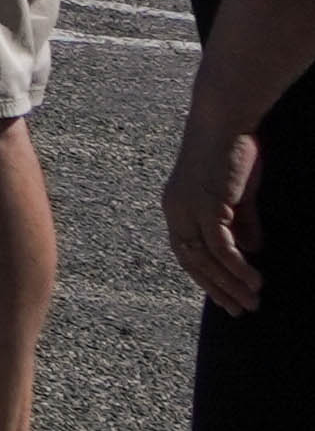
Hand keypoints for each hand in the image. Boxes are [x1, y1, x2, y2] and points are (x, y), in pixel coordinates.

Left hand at [176, 113, 268, 314]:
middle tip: (239, 310)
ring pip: (207, 259)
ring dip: (231, 284)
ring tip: (253, 302)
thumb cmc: (233, 152)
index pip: (186, 252)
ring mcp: (187, 209)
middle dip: (216, 288)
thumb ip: (242, 222)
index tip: (224, 297)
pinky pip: (220, 247)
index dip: (205, 277)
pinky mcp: (206, 206)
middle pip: (191, 261)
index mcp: (177, 207)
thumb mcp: (238, 195)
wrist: (226, 120)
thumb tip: (251, 251)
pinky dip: (236, 268)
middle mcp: (175, 210)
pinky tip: (254, 281)